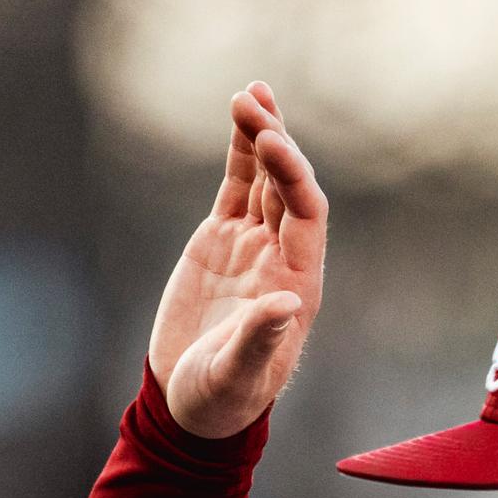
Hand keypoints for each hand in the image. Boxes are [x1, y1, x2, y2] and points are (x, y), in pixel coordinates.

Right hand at [151, 81, 327, 438]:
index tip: (271, 142)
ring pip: (266, 179)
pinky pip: (238, 187)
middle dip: (275, 143)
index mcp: (298, 284)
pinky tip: (242, 115)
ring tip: (249, 93)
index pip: (306, 216)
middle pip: (289, 186)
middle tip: (252, 101)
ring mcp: (253, 245)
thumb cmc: (219, 399)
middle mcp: (283, 258)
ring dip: (262, 136)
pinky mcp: (222, 240)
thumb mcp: (235, 376)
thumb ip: (259, 339)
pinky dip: (240, 152)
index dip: (293, 176)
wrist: (191, 403)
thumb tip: (287, 300)